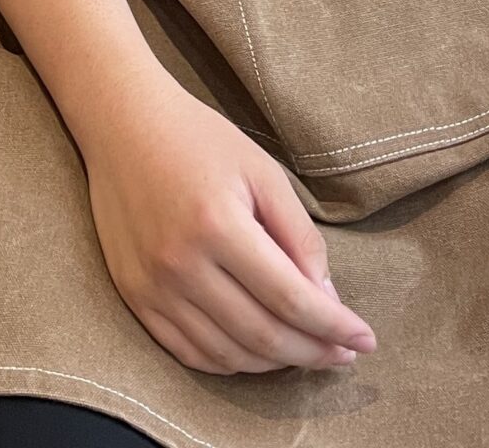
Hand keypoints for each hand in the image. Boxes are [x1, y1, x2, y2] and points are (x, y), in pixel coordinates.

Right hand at [76, 68, 375, 375]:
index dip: (333, 327)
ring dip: (275, 364)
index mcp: (218, 224)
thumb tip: (328, 299)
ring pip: (227, 354)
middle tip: (343, 355)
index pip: (290, 299)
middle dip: (313, 353)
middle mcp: (182, 263)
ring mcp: (153, 285)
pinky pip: (188, 353)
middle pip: (262, 335)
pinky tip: (256, 353)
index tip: (365, 339)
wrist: (122, 124)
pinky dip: (229, 364)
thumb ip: (299, 235)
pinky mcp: (134, 295)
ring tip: (306, 353)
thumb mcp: (262, 171)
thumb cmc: (199, 139)